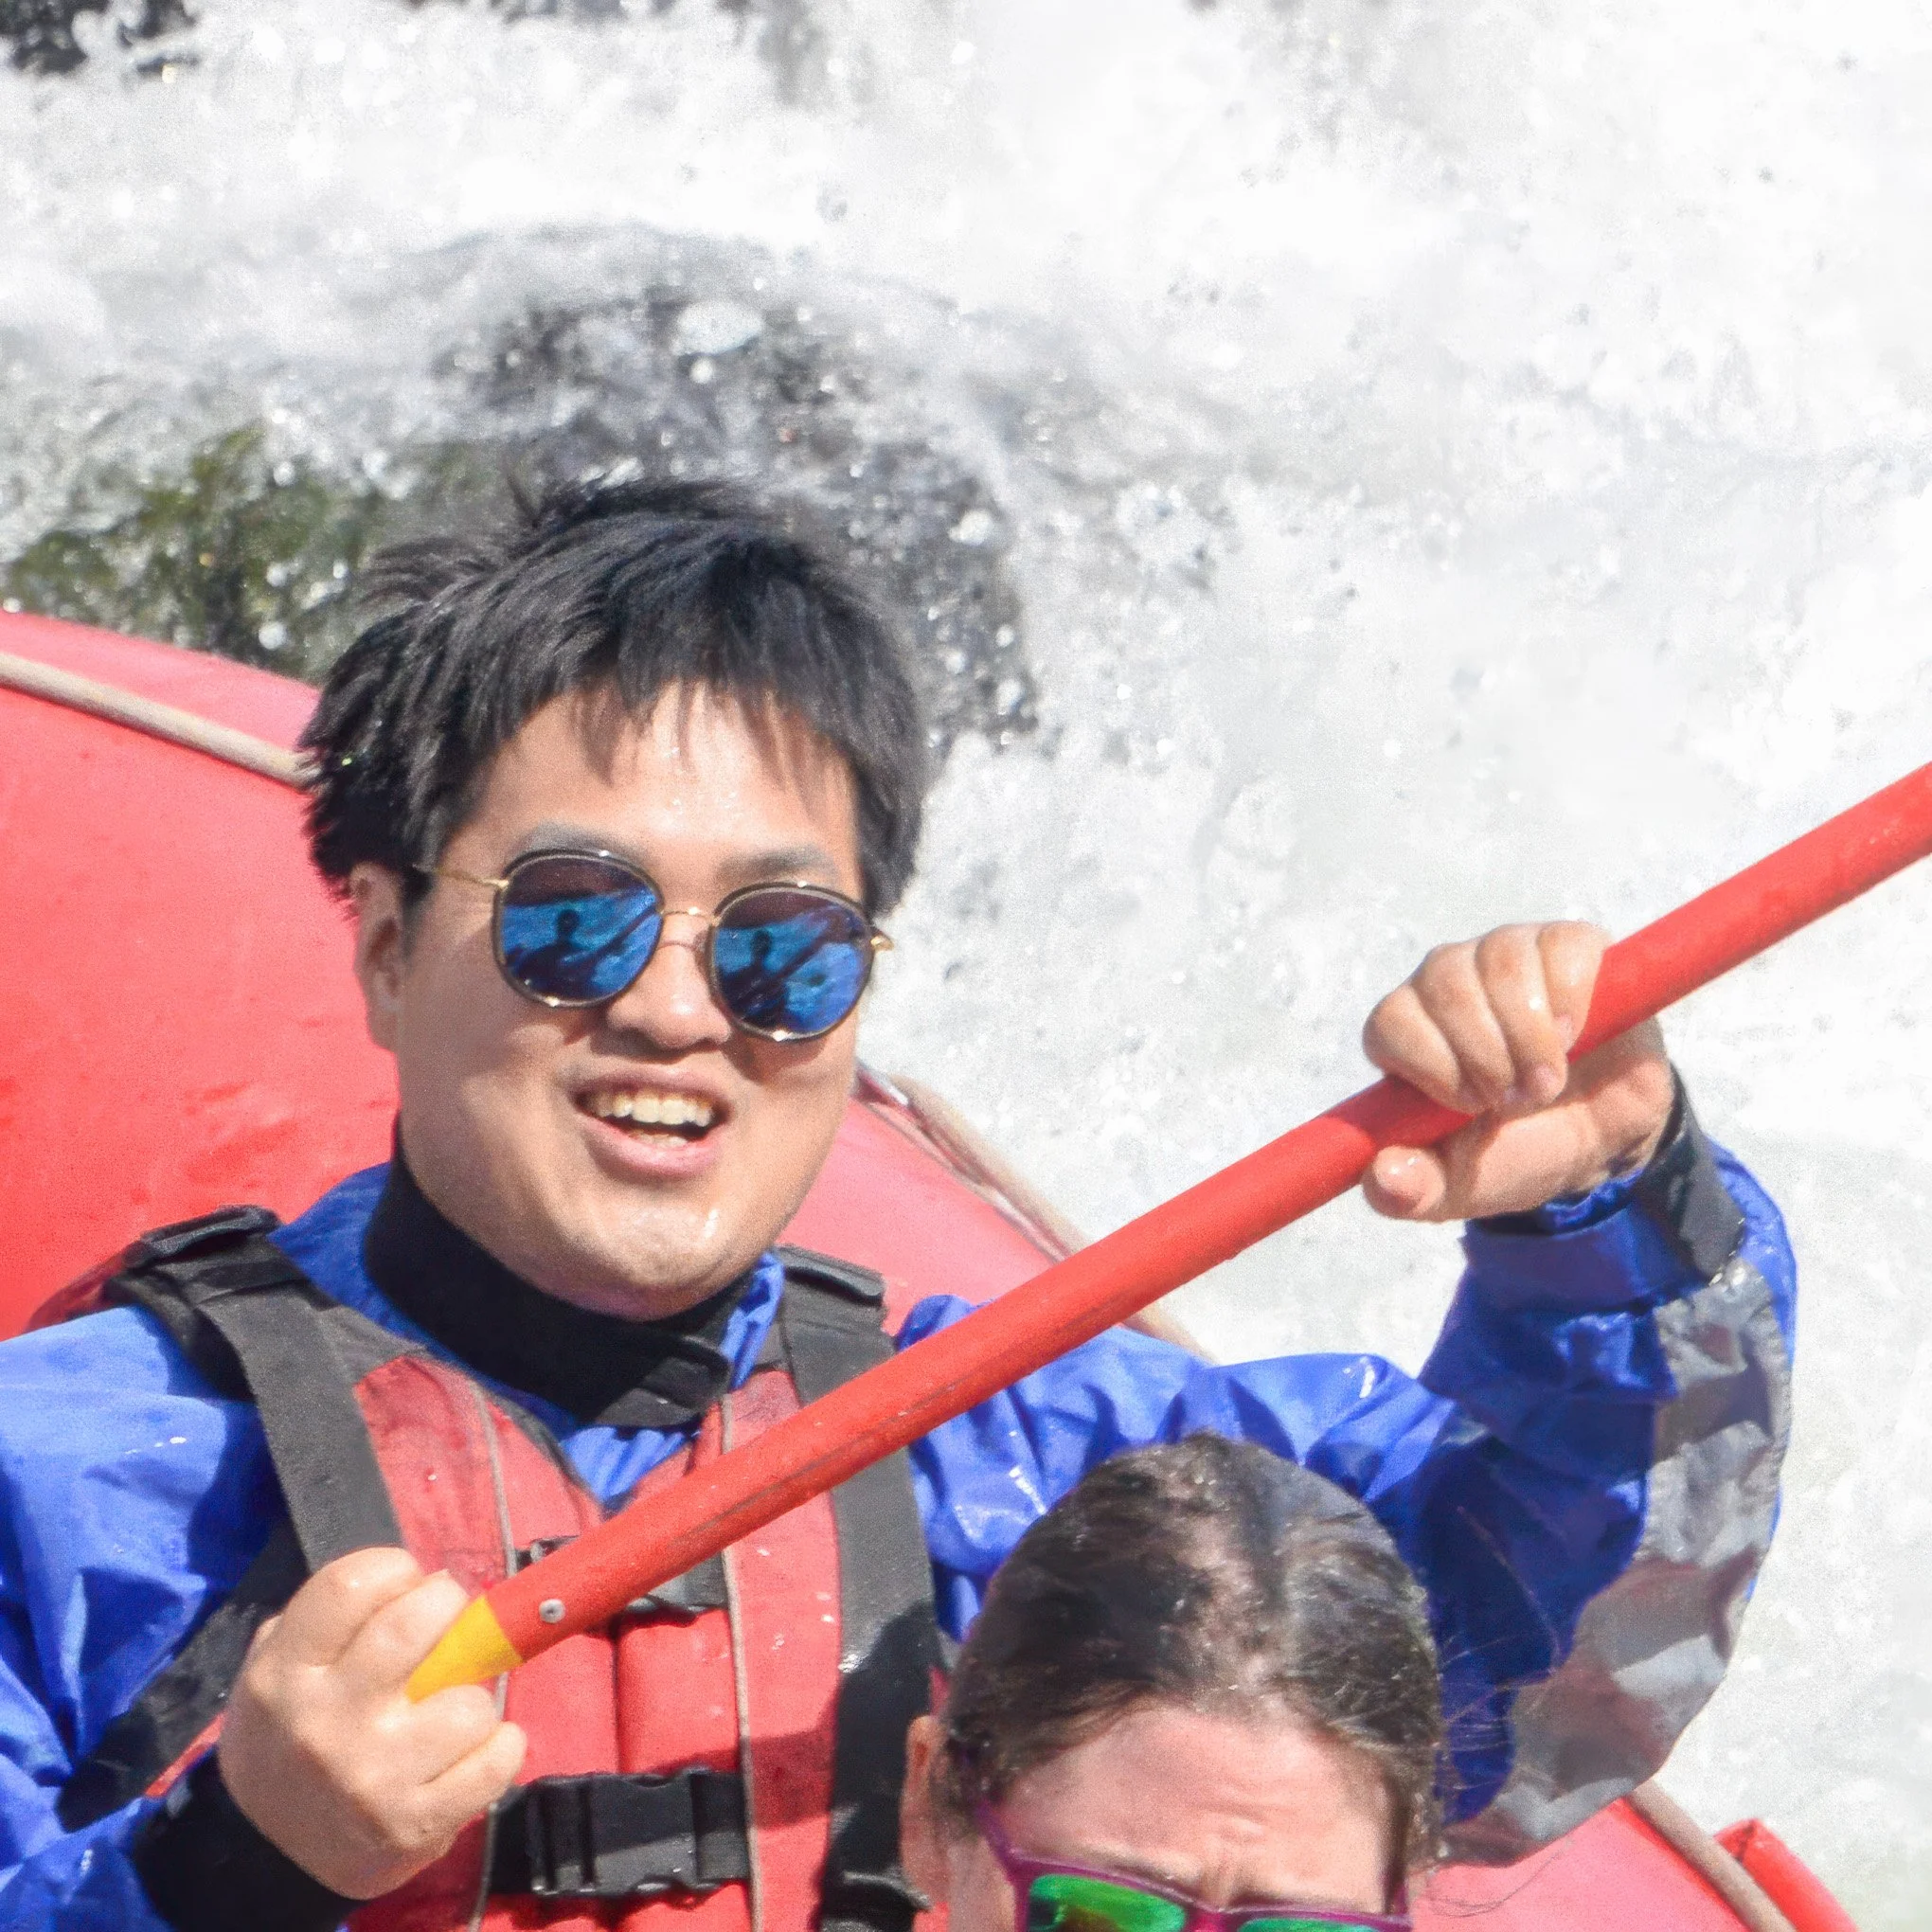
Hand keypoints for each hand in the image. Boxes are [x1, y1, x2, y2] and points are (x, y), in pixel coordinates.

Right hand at [217, 1549, 525, 1899]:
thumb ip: (330, 1620)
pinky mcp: (415, 1823)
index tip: (406, 1584)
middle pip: (419, 1622)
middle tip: (443, 1629)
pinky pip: (497, 1759)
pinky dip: (499, 1748)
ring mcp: (374, 1775)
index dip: (396, 1570)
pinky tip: (470, 1752)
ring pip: (470, 1699)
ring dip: (470, 1699)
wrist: (266, 1856)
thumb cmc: (286, 1739)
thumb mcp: (276, 1671)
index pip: (352, 1584)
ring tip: (443, 1713)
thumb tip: (423, 1584)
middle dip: (447, 1609)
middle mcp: (326, 1722)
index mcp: (285, 1674)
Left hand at [1359, 921, 1672, 1222]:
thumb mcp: (1464, 1185)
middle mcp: (1445, 982)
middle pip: (1443, 983)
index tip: (1472, 1105)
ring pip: (1500, 959)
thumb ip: (1416, 1190)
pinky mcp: (1566, 946)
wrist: (1601, 1137)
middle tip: (1517, 1100)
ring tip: (1548, 1080)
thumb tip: (1383, 1179)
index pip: (1390, 1022)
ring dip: (1529, 1032)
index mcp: (1406, 1032)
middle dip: (1487, 1053)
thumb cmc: (1516, 1150)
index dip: (1432, 1062)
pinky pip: (1560, 946)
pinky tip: (1577, 1034)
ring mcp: (1504, 956)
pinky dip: (1570, 997)